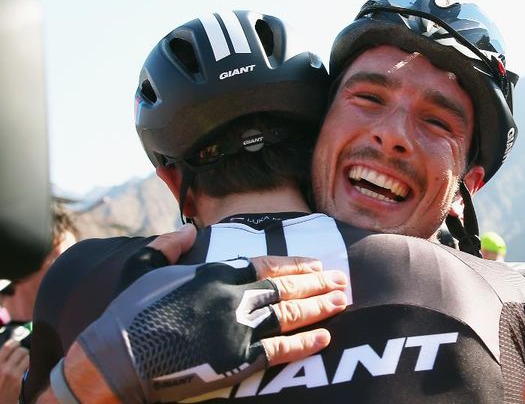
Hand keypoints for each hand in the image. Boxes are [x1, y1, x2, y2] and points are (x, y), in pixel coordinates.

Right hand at [0, 339, 28, 403]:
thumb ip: (1, 359)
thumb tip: (6, 350)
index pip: (7, 347)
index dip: (13, 342)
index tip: (15, 342)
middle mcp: (3, 368)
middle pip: (19, 350)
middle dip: (21, 349)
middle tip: (21, 351)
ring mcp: (11, 373)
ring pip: (26, 356)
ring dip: (26, 356)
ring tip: (23, 359)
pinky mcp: (18, 380)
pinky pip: (27, 365)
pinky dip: (27, 363)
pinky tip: (24, 366)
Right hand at [77, 254, 346, 402]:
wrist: (116, 360)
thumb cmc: (127, 314)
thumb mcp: (141, 267)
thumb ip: (167, 245)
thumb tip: (187, 229)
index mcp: (213, 272)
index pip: (266, 263)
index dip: (295, 264)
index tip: (316, 263)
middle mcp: (231, 296)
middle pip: (286, 285)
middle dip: (318, 282)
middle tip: (342, 280)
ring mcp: (237, 328)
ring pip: (290, 312)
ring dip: (320, 305)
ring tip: (343, 299)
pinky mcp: (236, 360)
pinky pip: (281, 349)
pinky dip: (305, 341)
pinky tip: (325, 334)